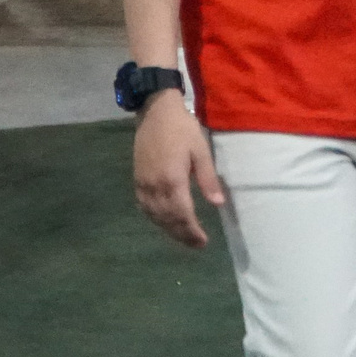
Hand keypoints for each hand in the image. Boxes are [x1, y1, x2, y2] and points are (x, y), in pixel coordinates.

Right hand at [133, 91, 220, 247]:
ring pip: (155, 216)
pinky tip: (163, 221)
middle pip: (168, 219)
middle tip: (196, 244)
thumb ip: (208, 179)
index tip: (203, 242)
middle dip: (182, 235)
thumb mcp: (201, 150)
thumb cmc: (182, 128)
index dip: (192, 231)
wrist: (155, 111)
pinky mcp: (137, 180)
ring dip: (169, 229)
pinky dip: (154, 218)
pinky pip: (144, 206)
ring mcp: (143, 184)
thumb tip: (218, 203)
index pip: (183, 214)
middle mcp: (155, 186)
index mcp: (173, 180)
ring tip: (183, 237)